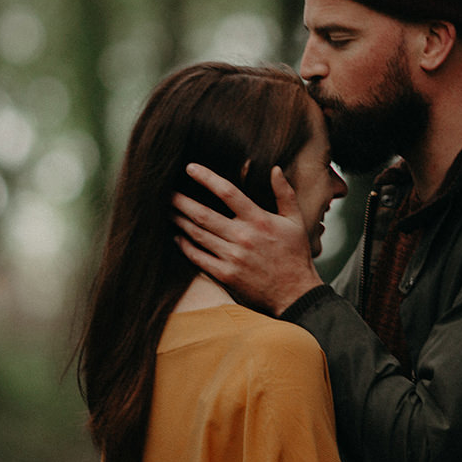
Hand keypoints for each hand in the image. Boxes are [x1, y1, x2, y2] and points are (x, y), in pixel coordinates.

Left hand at [172, 163, 323, 315]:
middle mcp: (243, 236)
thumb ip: (284, 193)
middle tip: (166, 191)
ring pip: (198, 234)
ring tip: (167, 210)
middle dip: (181, 201)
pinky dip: (185, 246)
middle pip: (204, 214)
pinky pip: (199, 258)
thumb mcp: (295, 220)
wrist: (296, 293)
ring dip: (179, 221)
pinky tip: (177, 237)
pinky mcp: (226, 275)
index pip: (228, 192)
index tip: (191, 168)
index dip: (206, 178)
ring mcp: (233, 257)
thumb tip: (274, 169)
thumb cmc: (294, 255)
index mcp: (259, 220)